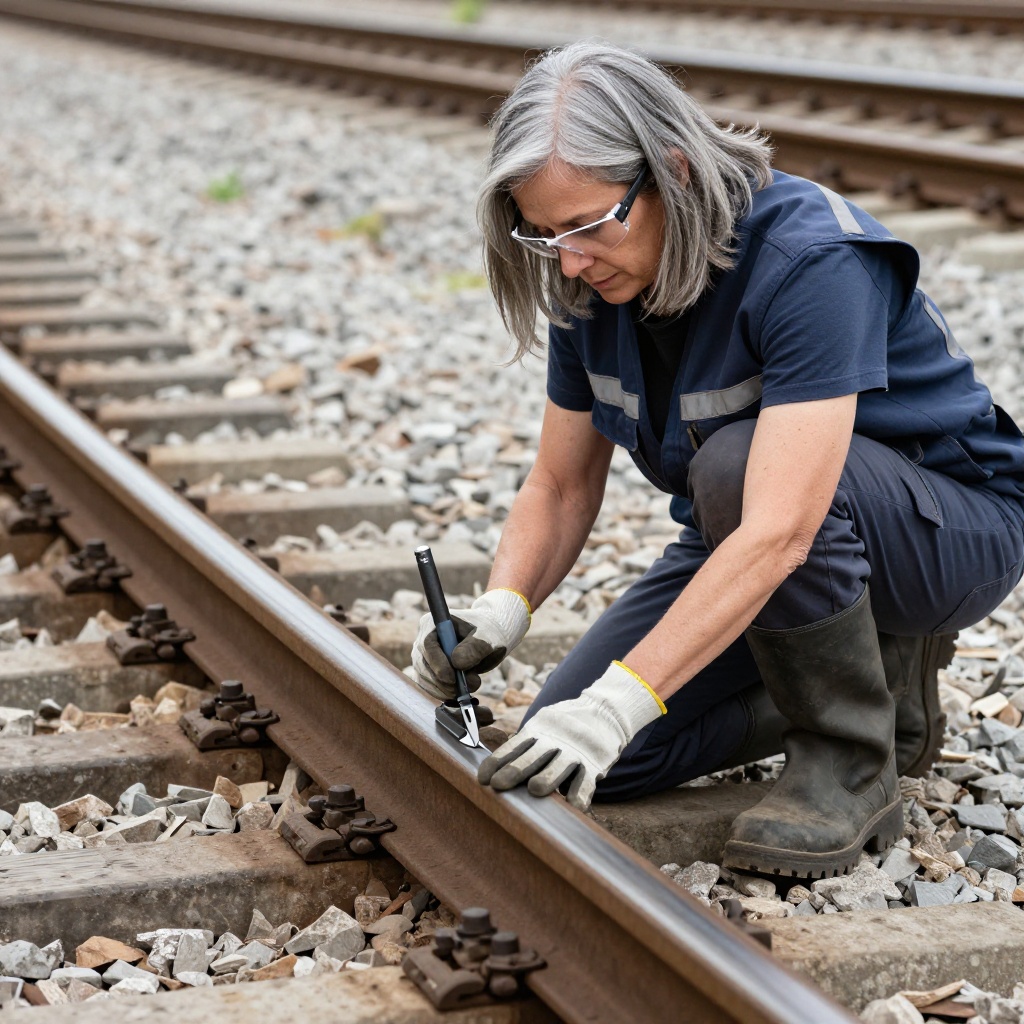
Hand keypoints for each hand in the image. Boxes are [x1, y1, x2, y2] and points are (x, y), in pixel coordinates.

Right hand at [411, 588, 530, 700]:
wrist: (491, 638)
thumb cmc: (490, 632)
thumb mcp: (489, 636)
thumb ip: (475, 647)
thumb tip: (457, 663)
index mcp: (435, 623)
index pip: (427, 645)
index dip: (437, 664)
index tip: (453, 679)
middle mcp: (424, 639)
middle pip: (423, 665)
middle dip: (443, 681)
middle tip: (467, 687)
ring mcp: (424, 656)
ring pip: (425, 679)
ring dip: (446, 689)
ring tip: (471, 685)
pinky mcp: (429, 671)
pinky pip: (430, 687)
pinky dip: (444, 693)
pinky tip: (461, 692)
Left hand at [477, 661, 665, 809]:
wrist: (605, 712)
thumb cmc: (564, 727)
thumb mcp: (543, 726)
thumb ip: (525, 744)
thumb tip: (496, 768)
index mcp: (537, 731)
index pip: (513, 747)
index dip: (496, 762)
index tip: (482, 778)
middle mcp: (554, 740)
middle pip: (532, 757)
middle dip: (514, 771)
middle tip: (498, 785)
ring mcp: (575, 752)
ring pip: (559, 767)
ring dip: (547, 778)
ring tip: (534, 790)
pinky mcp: (594, 763)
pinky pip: (586, 781)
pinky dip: (580, 794)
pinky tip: (573, 806)